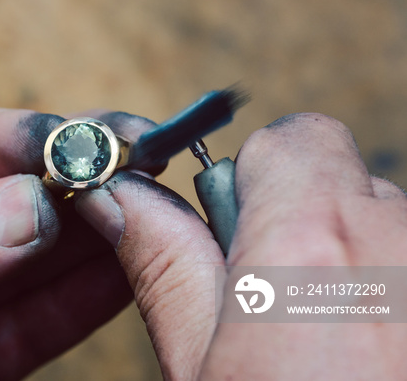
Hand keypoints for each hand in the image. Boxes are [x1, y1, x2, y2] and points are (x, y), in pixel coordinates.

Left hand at [0, 99, 157, 379]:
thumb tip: (29, 208)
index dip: (30, 136)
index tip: (90, 140)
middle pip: (16, 190)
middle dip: (79, 181)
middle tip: (143, 168)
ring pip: (40, 255)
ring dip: (97, 234)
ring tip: (154, 214)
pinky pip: (40, 320)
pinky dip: (88, 297)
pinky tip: (131, 268)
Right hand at [76, 113, 406, 379]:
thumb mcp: (204, 371)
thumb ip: (165, 263)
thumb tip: (117, 196)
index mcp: (317, 244)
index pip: (295, 138)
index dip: (260, 179)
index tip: (247, 235)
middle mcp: (405, 242)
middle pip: (351, 186)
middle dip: (312, 229)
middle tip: (288, 313)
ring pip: (396, 235)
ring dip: (366, 272)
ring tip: (344, 351)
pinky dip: (397, 299)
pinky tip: (382, 356)